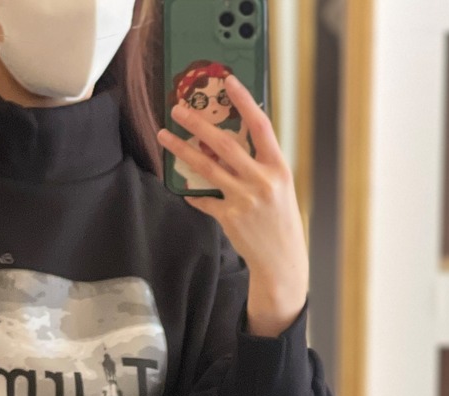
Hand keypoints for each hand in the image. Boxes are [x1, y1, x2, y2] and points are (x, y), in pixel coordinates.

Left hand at [158, 74, 309, 337]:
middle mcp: (262, 181)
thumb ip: (259, 165)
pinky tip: (184, 188)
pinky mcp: (230, 218)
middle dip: (199, 124)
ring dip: (183, 150)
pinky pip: (205, 200)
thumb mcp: (279, 187)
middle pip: (225, 144)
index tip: (228, 82)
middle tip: (179, 109)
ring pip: (207, 168)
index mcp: (278, 167)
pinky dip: (194, 193)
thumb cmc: (280, 220)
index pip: (260, 125)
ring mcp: (244, 200)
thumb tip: (229, 144)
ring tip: (165, 137)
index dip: (244, 101)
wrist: (282, 259)